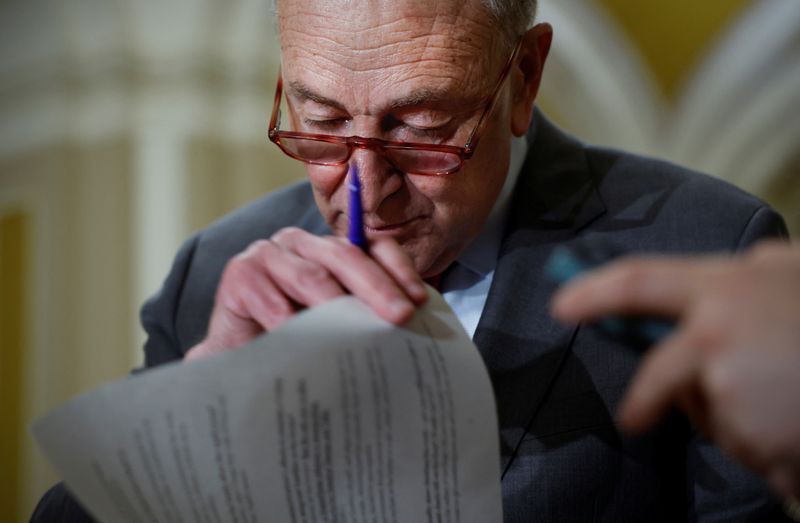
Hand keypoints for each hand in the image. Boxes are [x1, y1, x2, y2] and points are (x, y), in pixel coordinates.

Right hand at [186, 227, 426, 359]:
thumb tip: (412, 327)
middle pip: (346, 256)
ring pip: (310, 276)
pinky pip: (270, 300)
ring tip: (359, 333)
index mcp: (331, 249)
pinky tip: (308, 345)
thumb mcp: (337, 324)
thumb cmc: (296, 339)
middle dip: (377, 287)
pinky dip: (291, 324)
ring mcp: (268, 253)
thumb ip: (367, 316)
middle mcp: (301, 243)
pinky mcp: (239, 274)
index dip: (399, 271)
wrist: (241, 361)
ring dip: (337, 306)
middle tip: (400, 317)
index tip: (420, 302)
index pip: (374, 247)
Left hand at [551, 241, 799, 497]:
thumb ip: (752, 273)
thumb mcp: (792, 273)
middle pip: (658, 380)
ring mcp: (735, 394)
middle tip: (636, 418)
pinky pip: (750, 452)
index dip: (595, 292)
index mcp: (724, 290)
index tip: (561, 306)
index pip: (639, 282)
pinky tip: (798, 427)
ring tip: (789, 399)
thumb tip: (733, 270)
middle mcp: (716, 340)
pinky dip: (771, 449)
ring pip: (713, 418)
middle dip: (646, 403)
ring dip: (738, 419)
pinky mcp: (759, 441)